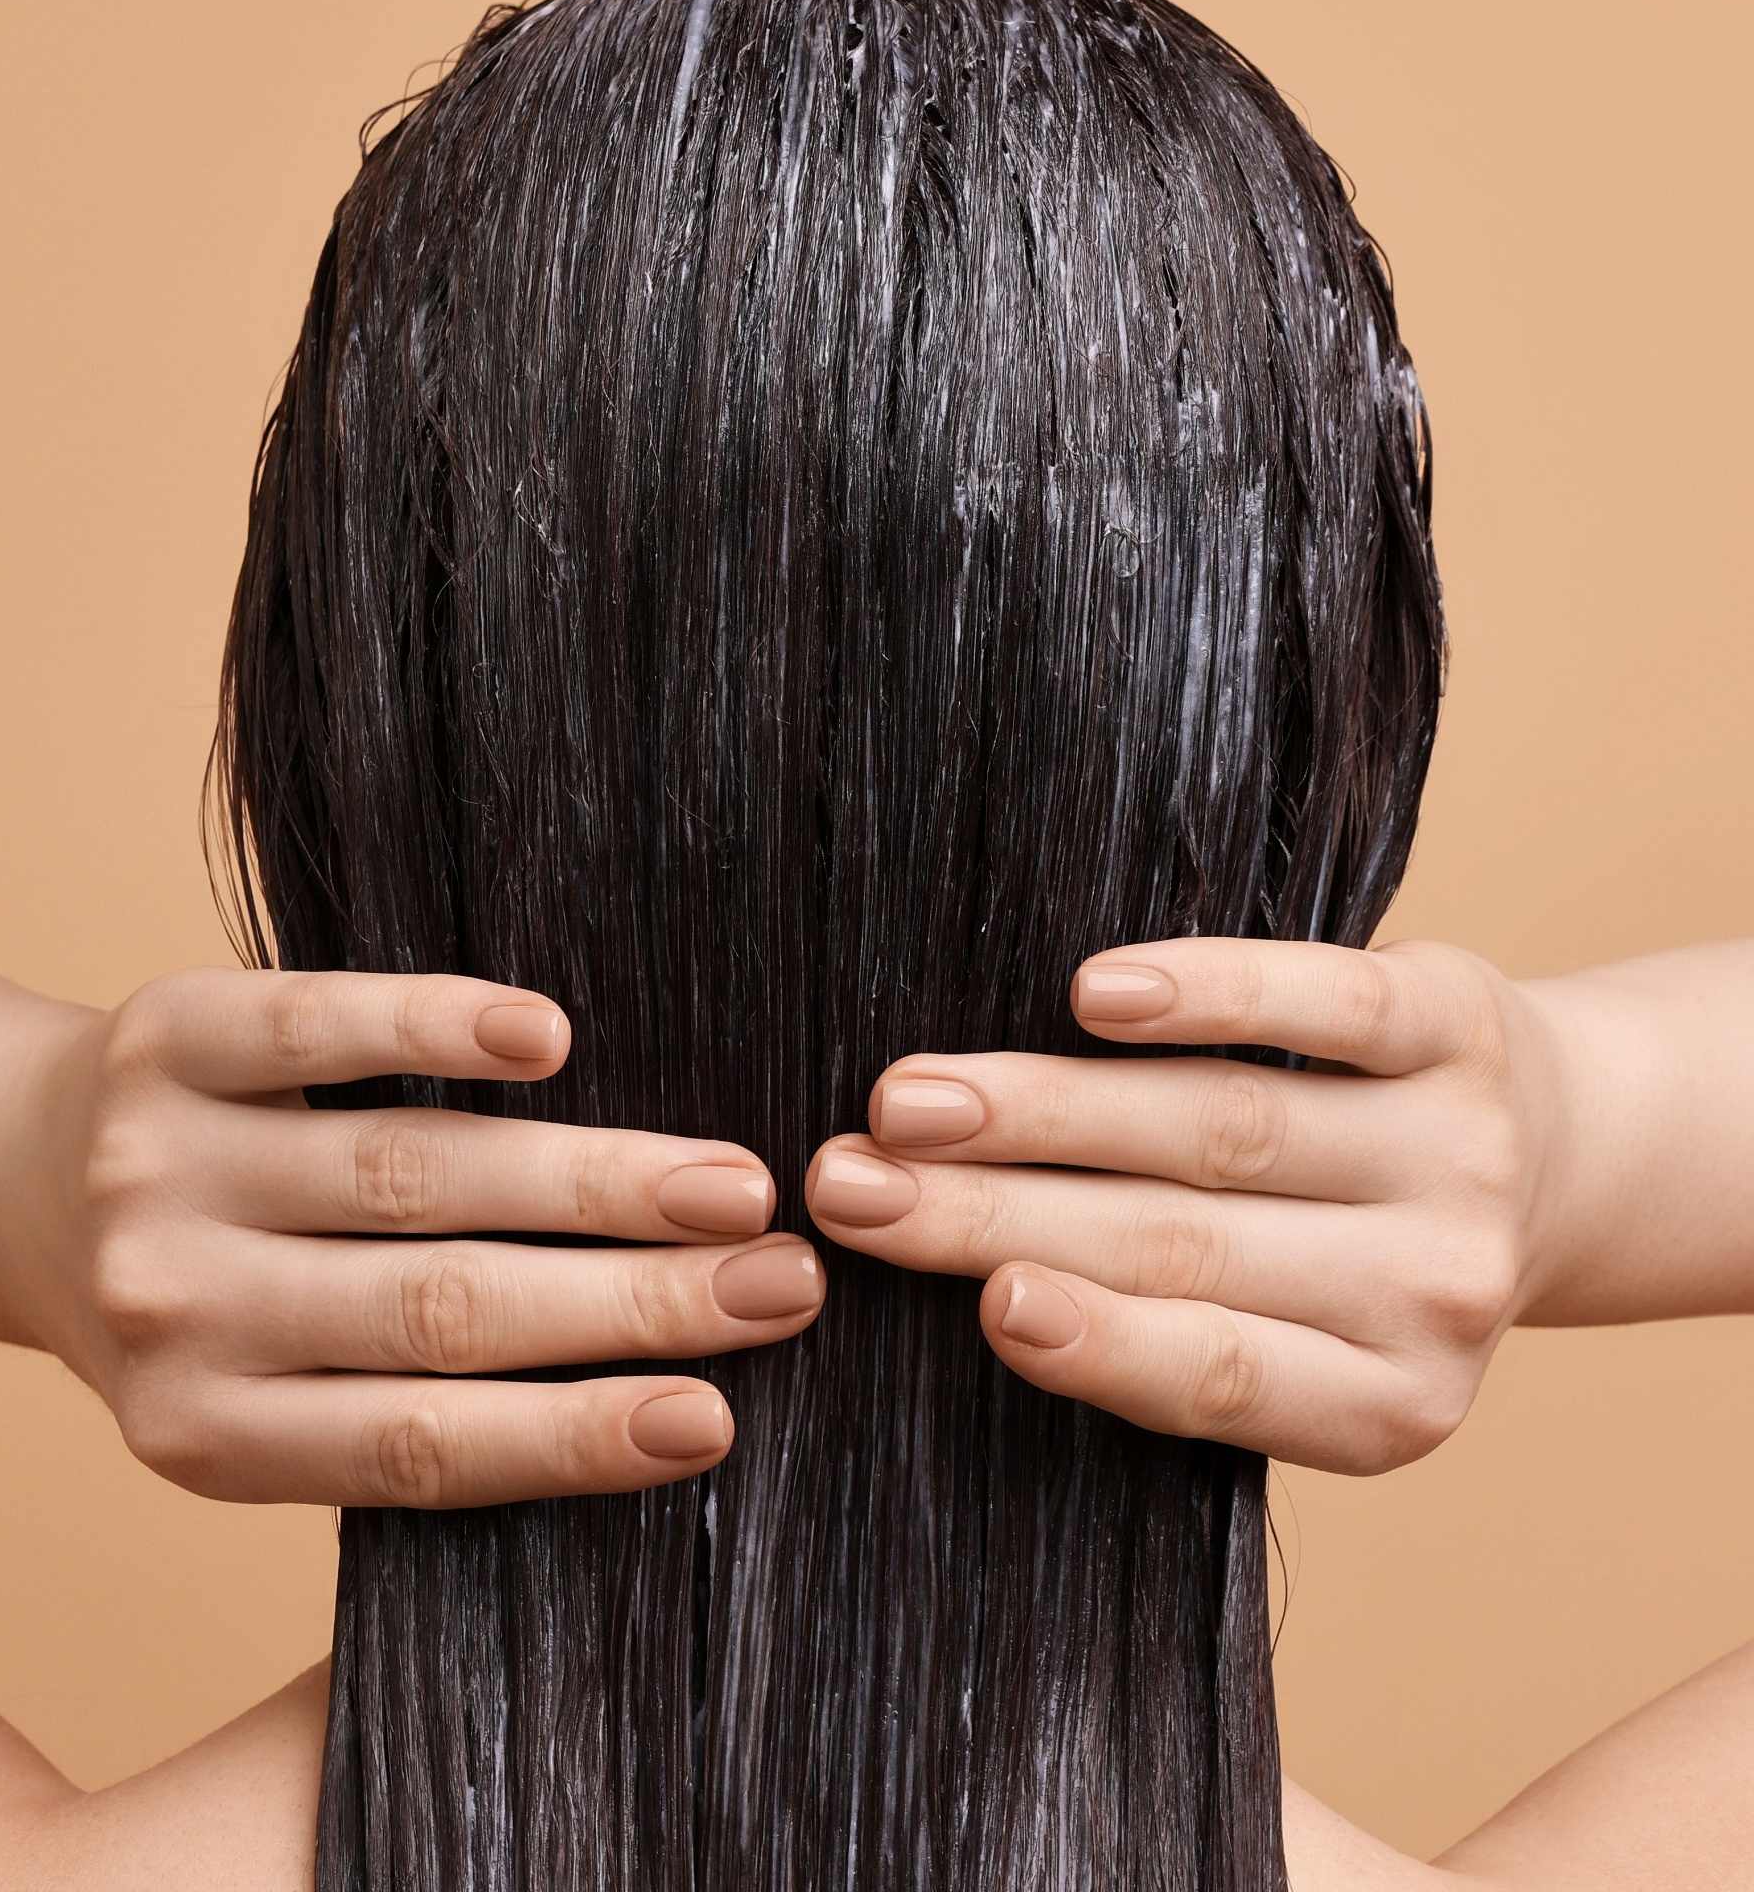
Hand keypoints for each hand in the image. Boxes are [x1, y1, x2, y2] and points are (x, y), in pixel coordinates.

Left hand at [21, 969, 821, 1507]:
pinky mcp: (167, 1039)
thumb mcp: (259, 1399)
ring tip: (729, 1183)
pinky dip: (434, 1029)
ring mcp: (167, 1167)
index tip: (715, 1416)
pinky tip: (545, 1037)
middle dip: (633, 1301)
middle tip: (784, 1284)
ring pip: (410, 1174)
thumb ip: (400, 1406)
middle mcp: (179, 1309)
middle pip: (441, 1308)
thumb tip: (645, 1401)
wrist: (14, 1179)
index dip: (573, 1435)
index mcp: (210, 1436)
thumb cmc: (201, 1302)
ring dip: (588, 1179)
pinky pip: (316, 1030)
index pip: (419, 1448)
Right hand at [805, 938, 1569, 1473]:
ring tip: (909, 1098)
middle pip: (1183, 1243)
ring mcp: (1455, 1152)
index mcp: (1385, 1407)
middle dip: (996, 1213)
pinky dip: (1209, 997)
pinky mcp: (1458, 1025)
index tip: (988, 1302)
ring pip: (1223, 1127)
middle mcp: (1432, 1290)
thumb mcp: (1296, 1344)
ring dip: (1047, 1108)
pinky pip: (1326, 1007)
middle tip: (851, 1187)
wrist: (1547, 1157)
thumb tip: (961, 1287)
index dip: (1103, 1342)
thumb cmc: (1350, 1260)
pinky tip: (1098, 992)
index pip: (1224, 1379)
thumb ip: (1165, 1331)